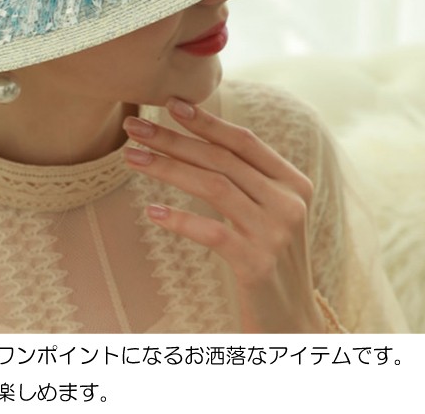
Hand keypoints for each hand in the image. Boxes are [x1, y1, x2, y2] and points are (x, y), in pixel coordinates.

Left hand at [123, 97, 323, 332]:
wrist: (289, 320)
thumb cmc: (265, 255)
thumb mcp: (266, 210)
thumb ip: (245, 177)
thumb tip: (194, 138)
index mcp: (293, 182)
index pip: (244, 141)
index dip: (207, 121)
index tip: (169, 104)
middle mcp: (288, 202)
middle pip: (221, 160)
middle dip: (173, 140)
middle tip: (134, 126)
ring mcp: (274, 233)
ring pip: (213, 187)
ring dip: (167, 168)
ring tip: (132, 157)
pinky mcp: (257, 264)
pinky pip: (212, 232)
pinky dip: (181, 220)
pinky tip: (153, 212)